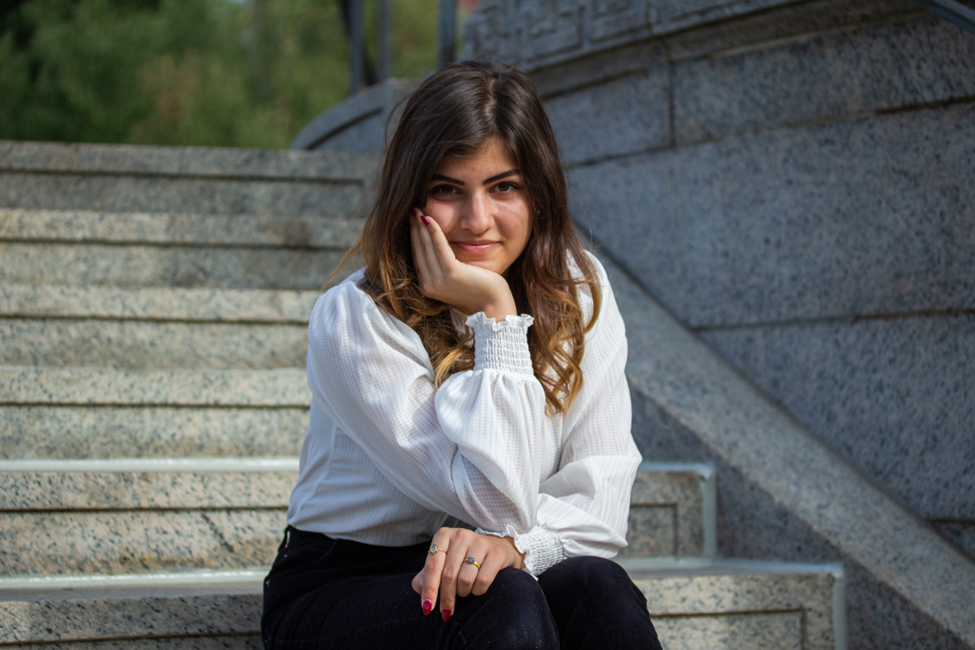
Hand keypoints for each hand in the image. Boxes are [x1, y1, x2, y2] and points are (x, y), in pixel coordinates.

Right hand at [410, 209, 517, 320]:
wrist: (492, 304)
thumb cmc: (477, 288)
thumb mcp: (454, 275)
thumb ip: (442, 263)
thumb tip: (434, 241)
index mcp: (426, 285)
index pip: (416, 255)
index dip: (413, 235)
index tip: (412, 218)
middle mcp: (428, 285)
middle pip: (418, 249)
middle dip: (413, 227)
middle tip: (411, 208)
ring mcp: (438, 281)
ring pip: (425, 246)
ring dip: (420, 226)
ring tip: (417, 209)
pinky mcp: (451, 274)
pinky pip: (439, 247)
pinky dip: (434, 231)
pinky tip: (430, 218)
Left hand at [411, 527, 525, 620]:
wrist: (495, 548)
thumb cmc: (462, 559)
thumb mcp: (442, 563)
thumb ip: (426, 576)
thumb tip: (420, 590)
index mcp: (443, 535)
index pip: (432, 566)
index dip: (429, 589)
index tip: (427, 608)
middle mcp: (461, 535)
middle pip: (448, 575)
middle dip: (446, 598)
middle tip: (446, 611)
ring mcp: (480, 542)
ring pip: (465, 579)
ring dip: (463, 592)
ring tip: (464, 591)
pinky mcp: (496, 552)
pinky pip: (483, 580)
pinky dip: (478, 591)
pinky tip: (477, 588)